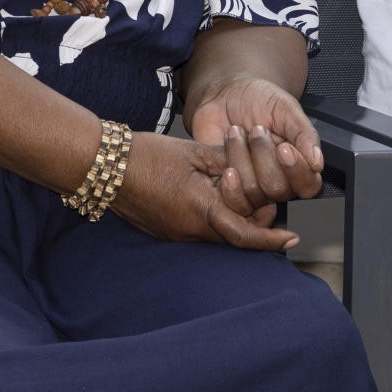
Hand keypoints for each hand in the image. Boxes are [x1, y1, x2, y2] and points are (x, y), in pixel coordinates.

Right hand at [109, 132, 299, 252]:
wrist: (99, 165)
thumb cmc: (143, 155)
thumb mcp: (193, 152)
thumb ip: (226, 162)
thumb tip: (252, 168)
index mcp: (201, 211)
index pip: (245, 235)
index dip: (271, 239)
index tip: (291, 238)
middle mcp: (189, 230)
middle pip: (234, 234)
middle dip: (252, 219)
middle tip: (264, 198)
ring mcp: (175, 233)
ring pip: (216, 230)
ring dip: (230, 215)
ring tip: (234, 191)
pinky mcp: (165, 229)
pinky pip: (197, 228)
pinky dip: (211, 215)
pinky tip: (208, 195)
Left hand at [187, 77, 325, 228]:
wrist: (225, 94)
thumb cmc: (259, 101)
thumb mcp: (286, 108)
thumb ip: (305, 134)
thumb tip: (318, 163)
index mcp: (297, 165)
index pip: (308, 186)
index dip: (296, 170)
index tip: (283, 147)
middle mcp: (276, 180)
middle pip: (278, 190)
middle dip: (264, 156)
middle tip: (257, 129)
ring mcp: (251, 187)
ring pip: (253, 192)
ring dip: (242, 158)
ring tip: (236, 132)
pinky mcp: (227, 189)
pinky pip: (231, 201)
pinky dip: (228, 182)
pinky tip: (224, 158)